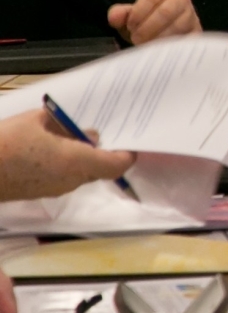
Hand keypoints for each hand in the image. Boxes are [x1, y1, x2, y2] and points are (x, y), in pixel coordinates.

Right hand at [0, 107, 136, 203]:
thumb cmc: (5, 143)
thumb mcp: (37, 120)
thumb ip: (66, 125)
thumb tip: (86, 133)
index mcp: (76, 162)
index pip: (116, 164)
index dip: (128, 154)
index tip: (130, 141)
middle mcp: (71, 180)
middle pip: (100, 169)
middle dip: (103, 152)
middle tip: (101, 132)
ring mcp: (55, 189)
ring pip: (82, 174)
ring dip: (83, 157)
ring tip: (73, 135)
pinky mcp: (40, 192)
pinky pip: (64, 178)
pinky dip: (67, 164)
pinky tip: (53, 147)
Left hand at [106, 0, 199, 44]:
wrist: (164, 23)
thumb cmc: (145, 18)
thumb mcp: (130, 13)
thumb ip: (120, 13)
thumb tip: (114, 17)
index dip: (137, 13)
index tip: (130, 26)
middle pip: (165, 12)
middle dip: (147, 28)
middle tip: (136, 39)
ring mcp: (191, 16)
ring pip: (177, 27)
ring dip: (158, 39)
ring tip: (146, 46)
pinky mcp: (197, 32)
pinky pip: (187, 40)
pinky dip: (172, 48)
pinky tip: (160, 52)